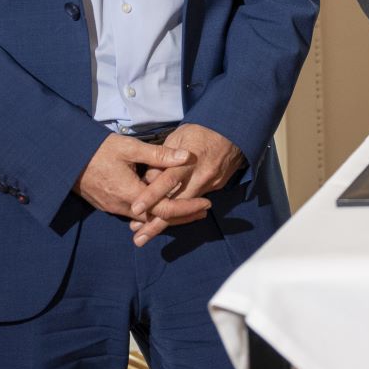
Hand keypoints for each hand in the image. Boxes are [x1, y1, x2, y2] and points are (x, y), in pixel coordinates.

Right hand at [75, 132, 192, 218]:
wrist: (65, 157)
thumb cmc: (97, 149)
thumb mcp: (130, 148)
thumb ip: (159, 155)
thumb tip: (186, 156)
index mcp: (130, 193)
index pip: (165, 209)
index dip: (188, 208)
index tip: (206, 204)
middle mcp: (122, 206)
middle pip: (158, 219)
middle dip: (182, 216)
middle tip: (203, 210)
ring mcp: (113, 208)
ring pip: (146, 219)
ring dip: (168, 215)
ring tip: (189, 210)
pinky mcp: (107, 205)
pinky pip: (134, 214)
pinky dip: (152, 212)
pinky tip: (162, 206)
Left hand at [127, 122, 244, 228]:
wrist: (234, 130)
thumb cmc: (201, 131)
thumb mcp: (178, 136)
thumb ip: (162, 158)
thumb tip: (148, 178)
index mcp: (188, 162)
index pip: (167, 181)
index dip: (151, 196)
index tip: (135, 209)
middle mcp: (200, 177)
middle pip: (176, 205)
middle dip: (156, 223)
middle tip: (138, 238)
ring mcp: (210, 184)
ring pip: (185, 208)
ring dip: (166, 221)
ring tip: (146, 234)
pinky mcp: (216, 187)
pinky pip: (194, 202)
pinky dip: (180, 212)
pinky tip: (166, 220)